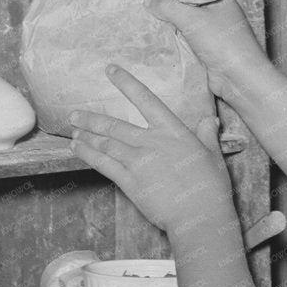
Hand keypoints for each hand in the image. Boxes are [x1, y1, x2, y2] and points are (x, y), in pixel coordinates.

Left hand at [69, 65, 234, 234]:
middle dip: (91, 119)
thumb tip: (208, 120)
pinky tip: (78, 150)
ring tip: (74, 132)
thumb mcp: (212, 155)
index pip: (145, 99)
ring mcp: (137, 161)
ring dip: (87, 137)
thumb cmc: (210, 187)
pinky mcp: (129, 182)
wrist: (199, 216)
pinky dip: (88, 155)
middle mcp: (150, 142)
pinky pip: (103, 164)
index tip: (110, 70)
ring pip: (105, 143)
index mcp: (172, 131)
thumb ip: (206, 135)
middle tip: (74, 114)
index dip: (126, 83)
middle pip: (114, 126)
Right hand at [148, 0, 263, 100]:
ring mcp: (214, 29)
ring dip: (172, 18)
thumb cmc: (220, 41)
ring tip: (148, 10)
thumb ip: (168, 6)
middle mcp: (219, 10)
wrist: (238, 77)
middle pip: (190, 0)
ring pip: (188, 18)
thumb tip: (148, 0)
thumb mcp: (191, 19)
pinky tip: (159, 31)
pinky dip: (175, 34)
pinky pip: (188, 35)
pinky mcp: (208, 46)